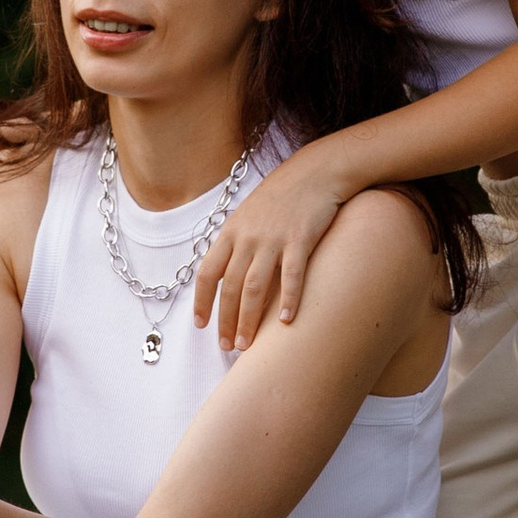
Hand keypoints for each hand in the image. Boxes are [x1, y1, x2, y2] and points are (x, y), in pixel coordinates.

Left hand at [192, 154, 350, 351]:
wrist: (315, 171)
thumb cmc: (283, 196)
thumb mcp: (250, 215)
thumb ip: (237, 242)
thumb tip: (226, 273)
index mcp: (231, 232)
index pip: (207, 273)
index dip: (202, 301)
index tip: (201, 325)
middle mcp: (247, 237)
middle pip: (229, 286)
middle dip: (225, 320)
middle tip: (227, 347)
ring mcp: (273, 239)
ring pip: (254, 287)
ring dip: (248, 319)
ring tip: (247, 344)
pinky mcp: (300, 239)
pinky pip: (291, 275)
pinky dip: (288, 300)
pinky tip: (285, 321)